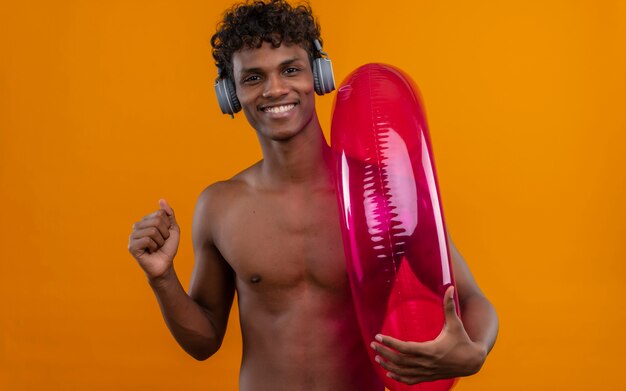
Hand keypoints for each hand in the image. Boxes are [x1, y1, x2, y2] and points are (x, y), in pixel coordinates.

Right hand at [128, 199, 179, 280]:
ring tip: (156, 247)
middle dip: (164, 234)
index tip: (165, 235)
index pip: (160, 214)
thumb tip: (161, 200)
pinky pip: (147, 240)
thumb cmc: (168, 247)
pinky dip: (154, 247)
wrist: (165, 265)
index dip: (167, 226)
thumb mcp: (172, 229)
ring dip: (160, 241)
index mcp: (145, 221)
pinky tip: (150, 251)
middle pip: (156, 221)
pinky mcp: (132, 247)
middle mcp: (136, 226)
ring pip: (152, 231)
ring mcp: (132, 237)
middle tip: (161, 242)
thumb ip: (168, 214)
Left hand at [370, 286, 486, 384]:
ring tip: (377, 357)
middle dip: (385, 352)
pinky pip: (410, 380)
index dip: (391, 343)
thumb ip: (450, 306)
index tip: (379, 336)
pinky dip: (398, 377)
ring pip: (403, 372)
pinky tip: (389, 373)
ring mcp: (427, 372)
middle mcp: (427, 363)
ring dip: (388, 365)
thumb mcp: (456, 323)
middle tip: (373, 344)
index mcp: (431, 349)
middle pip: (400, 360)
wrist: (472, 362)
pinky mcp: (429, 377)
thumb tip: (450, 287)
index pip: (405, 348)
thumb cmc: (462, 340)